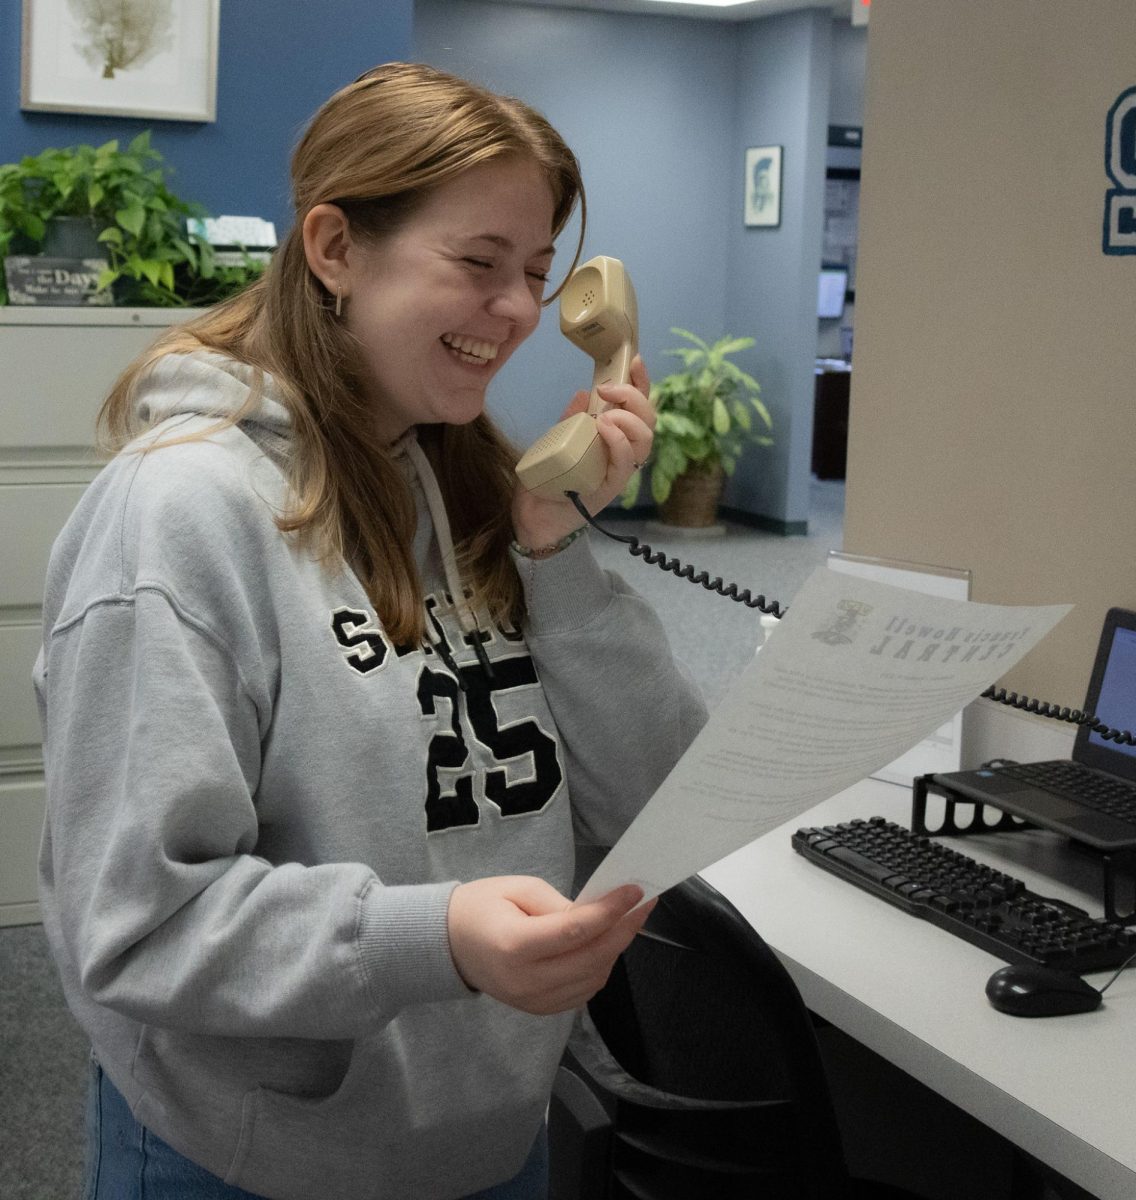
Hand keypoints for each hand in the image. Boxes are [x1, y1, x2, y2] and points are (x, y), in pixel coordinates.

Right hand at [447, 876, 653, 1014]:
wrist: (448, 945)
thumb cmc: (481, 907)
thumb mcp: (517, 888)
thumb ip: (560, 904)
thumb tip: (599, 914)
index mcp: (514, 946)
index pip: (576, 931)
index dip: (611, 912)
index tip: (635, 892)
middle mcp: (525, 981)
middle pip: (591, 959)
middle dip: (624, 930)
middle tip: (643, 905)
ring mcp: (533, 1001)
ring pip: (593, 978)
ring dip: (615, 949)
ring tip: (626, 921)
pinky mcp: (540, 1009)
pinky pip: (583, 992)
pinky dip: (600, 967)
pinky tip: (604, 944)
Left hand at [511, 355, 654, 551]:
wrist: (533, 518)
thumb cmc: (548, 480)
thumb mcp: (557, 439)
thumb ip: (571, 419)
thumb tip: (581, 393)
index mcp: (615, 439)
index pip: (639, 408)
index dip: (642, 384)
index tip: (634, 361)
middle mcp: (623, 455)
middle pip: (649, 420)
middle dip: (634, 396)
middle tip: (606, 388)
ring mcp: (619, 472)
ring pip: (645, 440)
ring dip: (628, 418)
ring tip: (605, 414)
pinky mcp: (610, 489)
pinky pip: (625, 464)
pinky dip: (618, 441)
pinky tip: (604, 428)